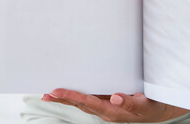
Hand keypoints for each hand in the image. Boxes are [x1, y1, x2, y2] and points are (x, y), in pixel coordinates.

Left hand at [42, 89, 189, 122]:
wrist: (157, 111)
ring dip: (65, 100)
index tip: (55, 92)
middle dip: (61, 100)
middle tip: (45, 95)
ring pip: (81, 104)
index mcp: (112, 111)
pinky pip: (86, 101)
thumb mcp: (144, 104)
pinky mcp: (105, 105)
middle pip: (79, 105)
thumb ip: (129, 101)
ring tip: (49, 96)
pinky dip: (74, 98)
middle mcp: (105, 111)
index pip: (87, 102)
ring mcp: (104, 109)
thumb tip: (114, 97)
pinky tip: (67, 96)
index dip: (70, 97)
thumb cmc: (150, 106)